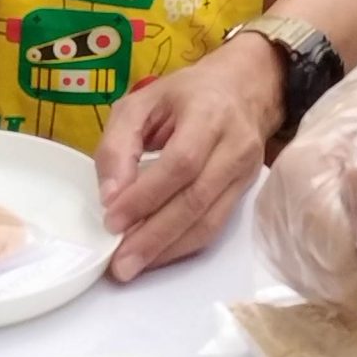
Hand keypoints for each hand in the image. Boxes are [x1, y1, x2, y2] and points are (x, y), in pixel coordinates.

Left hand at [97, 31, 284, 281]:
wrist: (243, 89)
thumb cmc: (184, 95)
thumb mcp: (141, 102)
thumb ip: (118, 144)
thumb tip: (110, 197)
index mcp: (207, 114)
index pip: (180, 163)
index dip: (146, 196)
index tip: (112, 220)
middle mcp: (234, 145)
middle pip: (196, 200)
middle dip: (154, 236)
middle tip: (119, 264)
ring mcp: (245, 171)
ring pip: (209, 221)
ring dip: (168, 249)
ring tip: (132, 266)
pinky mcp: (245, 191)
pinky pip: (215, 226)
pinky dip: (183, 246)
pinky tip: (156, 255)